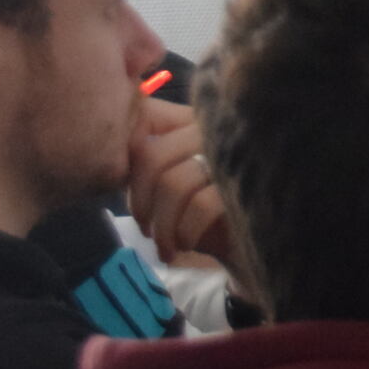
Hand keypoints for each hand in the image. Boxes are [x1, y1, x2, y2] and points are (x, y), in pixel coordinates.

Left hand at [126, 95, 243, 279]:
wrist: (259, 244)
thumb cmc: (212, 213)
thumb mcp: (176, 182)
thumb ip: (151, 163)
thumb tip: (109, 162)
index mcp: (199, 122)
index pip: (147, 123)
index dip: (132, 163)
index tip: (136, 198)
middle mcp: (219, 130)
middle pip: (154, 155)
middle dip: (140, 201)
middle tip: (146, 229)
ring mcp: (237, 155)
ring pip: (175, 183)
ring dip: (161, 226)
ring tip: (166, 246)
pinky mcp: (249, 184)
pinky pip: (202, 204)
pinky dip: (185, 232)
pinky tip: (186, 245)